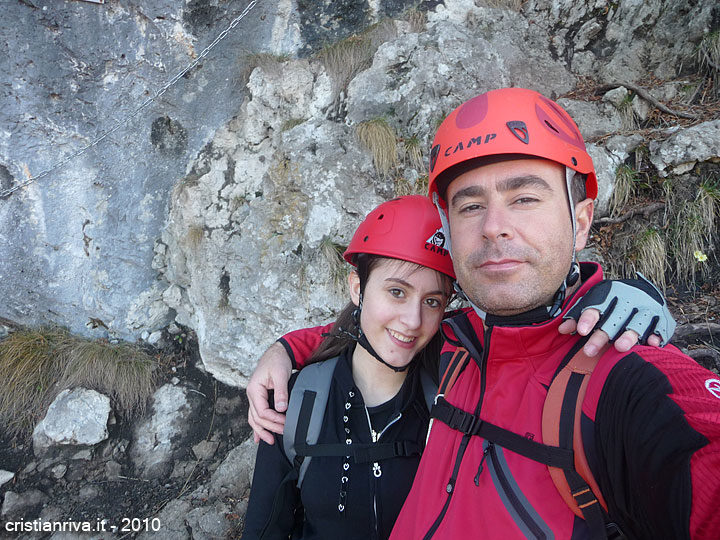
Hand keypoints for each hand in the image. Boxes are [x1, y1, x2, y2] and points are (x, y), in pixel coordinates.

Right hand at [247, 342, 292, 444]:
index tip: (286, 422)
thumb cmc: (277, 361)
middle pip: (257, 417)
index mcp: (254, 389)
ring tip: (270, 440)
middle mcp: (251, 395)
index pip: (262, 411)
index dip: (274, 419)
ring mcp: (254, 397)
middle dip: (270, 427)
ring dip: (262, 430)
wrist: (277, 353)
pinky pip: (256, 414)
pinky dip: (257, 426)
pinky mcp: (259, 398)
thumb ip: (281, 392)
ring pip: (254, 418)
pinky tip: (258, 437)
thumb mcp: (280, 374)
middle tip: (284, 432)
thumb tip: (281, 408)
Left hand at [561, 275, 675, 355]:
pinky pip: (660, 328)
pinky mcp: (663, 318)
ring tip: (619, 347)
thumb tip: (562, 329)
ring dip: (629, 335)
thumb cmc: (612, 301)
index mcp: (610, 293)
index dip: (588, 317)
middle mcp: (629, 299)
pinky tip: (650, 344)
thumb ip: (579, 315)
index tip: (580, 331)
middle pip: (614, 319)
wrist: (643, 290)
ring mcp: (647, 308)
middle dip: (602, 335)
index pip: (597, 305)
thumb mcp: (594, 302)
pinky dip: (656, 335)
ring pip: (637, 323)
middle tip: (589, 351)